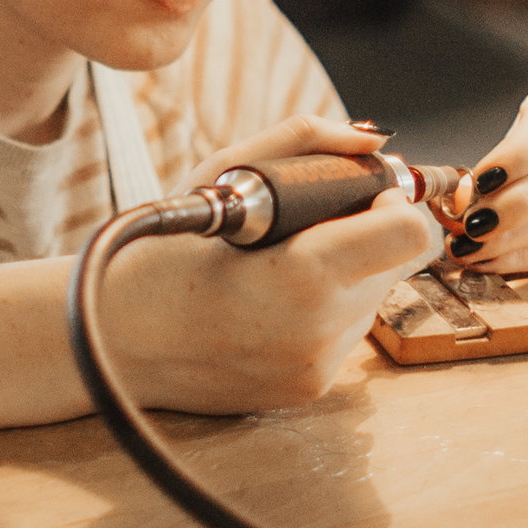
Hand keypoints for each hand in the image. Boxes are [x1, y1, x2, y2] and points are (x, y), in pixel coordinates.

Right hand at [115, 124, 441, 413]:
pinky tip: (271, 299)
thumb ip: (304, 141)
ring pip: (375, 295)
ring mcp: (319, 366)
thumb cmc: (165, 248)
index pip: (410, 233)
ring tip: (279, 262)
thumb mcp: (224, 173)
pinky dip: (325, 306)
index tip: (360, 193)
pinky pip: (346, 330)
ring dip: (348, 270)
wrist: (117, 338)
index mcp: (304, 275)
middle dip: (369, 232)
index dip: (394, 202)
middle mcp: (322, 329)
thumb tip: (372, 138)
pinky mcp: (311, 388)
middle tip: (312, 220)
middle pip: (399, 261)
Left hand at [450, 86, 527, 272]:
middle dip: (515, 204)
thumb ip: (486, 172)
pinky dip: (520, 258)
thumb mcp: (504, 148)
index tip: (482, 178)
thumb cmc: (519, 160)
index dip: (518, 153)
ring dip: (512, 238)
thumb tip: (454, 206)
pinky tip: (488, 260)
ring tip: (470, 246)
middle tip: (473, 223)